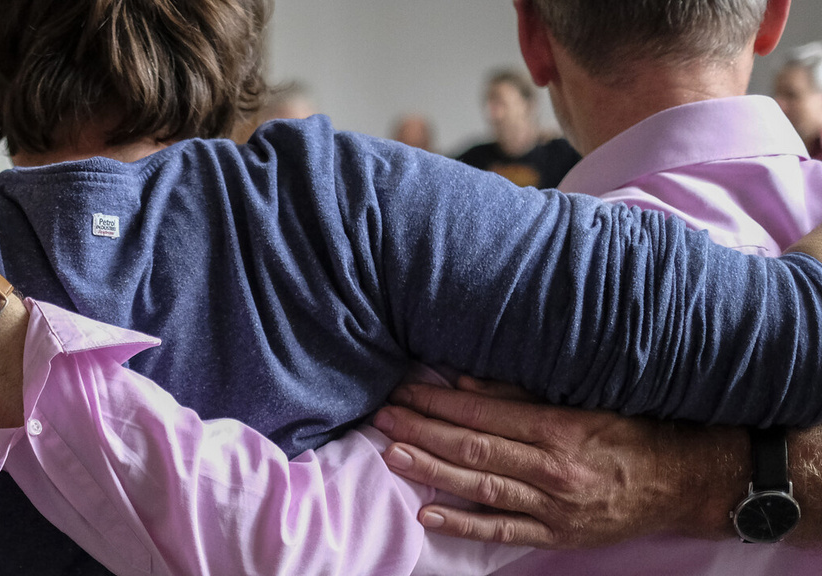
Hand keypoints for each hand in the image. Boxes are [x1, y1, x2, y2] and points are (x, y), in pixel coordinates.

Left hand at [373, 376, 727, 547]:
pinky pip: (502, 530)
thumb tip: (463, 383)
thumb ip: (523, 393)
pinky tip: (428, 515)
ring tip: (392, 454)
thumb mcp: (586, 401)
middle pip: (473, 448)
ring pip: (479, 486)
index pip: (483, 414)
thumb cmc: (634, 433)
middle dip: (422, 431)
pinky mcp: (558, 534)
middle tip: (383, 418)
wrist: (686, 483)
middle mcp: (552, 468)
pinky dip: (463, 523)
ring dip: (431, 470)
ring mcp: (553, 506)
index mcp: (559, 428)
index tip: (404, 391)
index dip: (437, 403)